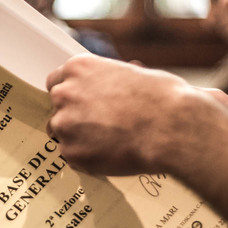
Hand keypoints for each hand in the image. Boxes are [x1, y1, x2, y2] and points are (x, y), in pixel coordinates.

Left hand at [46, 54, 194, 176]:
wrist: (170, 127)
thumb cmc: (162, 97)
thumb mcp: (135, 74)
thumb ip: (112, 81)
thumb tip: (117, 80)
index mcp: (79, 68)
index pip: (56, 81)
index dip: (71, 95)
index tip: (81, 104)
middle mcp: (64, 93)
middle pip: (57, 108)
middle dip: (73, 116)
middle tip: (97, 127)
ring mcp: (64, 123)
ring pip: (61, 134)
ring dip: (77, 138)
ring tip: (107, 143)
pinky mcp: (71, 152)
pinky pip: (73, 157)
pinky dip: (88, 159)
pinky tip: (111, 156)